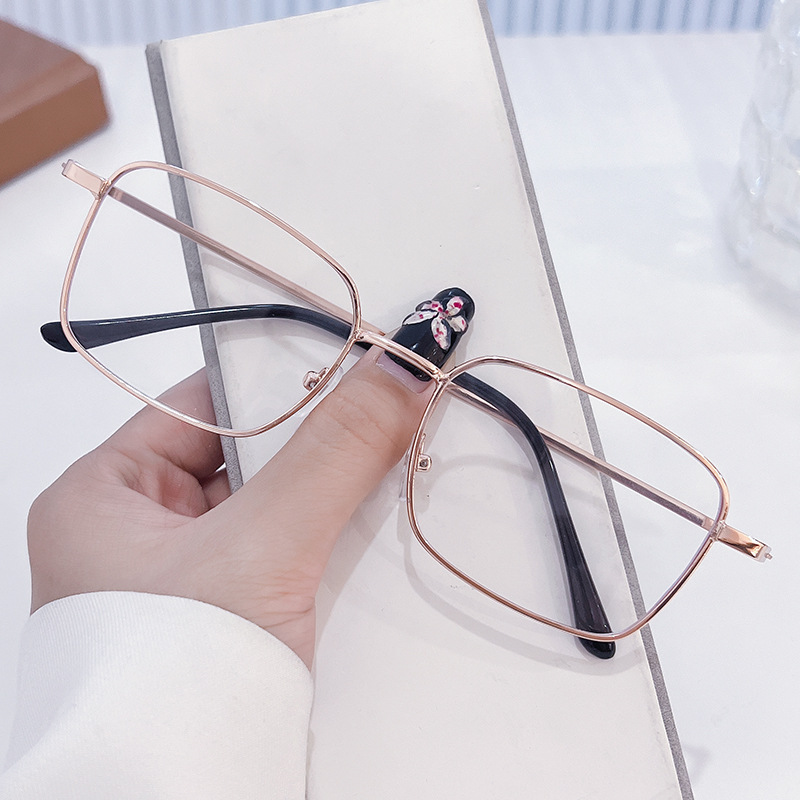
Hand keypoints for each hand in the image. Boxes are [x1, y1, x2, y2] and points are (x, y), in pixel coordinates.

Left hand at [27, 349, 432, 666]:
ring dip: (330, 482)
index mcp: (102, 495)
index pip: (203, 403)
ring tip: (394, 445)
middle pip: (245, 449)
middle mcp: (137, 529)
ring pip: (272, 499)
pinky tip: (373, 509)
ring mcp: (185, 573)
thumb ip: (331, 454)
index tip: (351, 356)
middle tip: (388, 400)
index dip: (279, 377)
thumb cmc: (174, 682)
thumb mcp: (259, 547)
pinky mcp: (227, 610)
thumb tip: (402, 368)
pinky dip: (328, 528)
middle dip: (317, 433)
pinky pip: (285, 545)